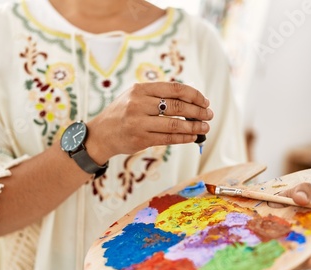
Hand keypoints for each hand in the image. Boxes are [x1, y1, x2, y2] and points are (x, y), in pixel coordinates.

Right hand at [85, 82, 212, 163]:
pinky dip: (183, 138)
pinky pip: (168, 139)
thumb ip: (158, 95)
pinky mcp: (140, 139)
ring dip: (194, 126)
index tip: (204, 101)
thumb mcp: (135, 97)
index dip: (194, 95)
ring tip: (204, 128)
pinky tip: (192, 137)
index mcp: (140, 89)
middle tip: (209, 115)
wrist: (101, 134)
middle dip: (197, 111)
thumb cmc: (123, 113)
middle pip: (177, 106)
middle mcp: (139, 104)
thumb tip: (190, 100)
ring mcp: (139, 122)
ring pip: (174, 124)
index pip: (174, 89)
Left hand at [270, 182, 310, 269]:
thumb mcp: (291, 193)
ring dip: (291, 268)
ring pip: (289, 266)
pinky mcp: (265, 259)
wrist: (254, 206)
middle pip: (310, 261)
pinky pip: (269, 268)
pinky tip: (269, 269)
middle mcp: (299, 251)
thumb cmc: (280, 201)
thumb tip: (301, 199)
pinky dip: (270, 269)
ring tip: (292, 268)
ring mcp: (282, 257)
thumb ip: (301, 191)